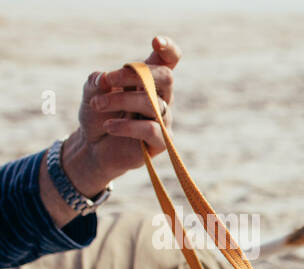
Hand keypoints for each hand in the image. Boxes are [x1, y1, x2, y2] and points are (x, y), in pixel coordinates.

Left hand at [60, 35, 181, 196]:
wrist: (93, 148)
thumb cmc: (98, 116)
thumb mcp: (91, 93)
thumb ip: (97, 82)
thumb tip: (105, 79)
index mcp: (148, 81)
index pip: (169, 61)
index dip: (169, 49)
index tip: (156, 42)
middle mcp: (160, 98)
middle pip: (165, 77)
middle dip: (133, 74)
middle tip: (108, 80)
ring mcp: (163, 120)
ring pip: (151, 102)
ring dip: (119, 100)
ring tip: (96, 104)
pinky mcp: (161, 142)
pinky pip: (150, 129)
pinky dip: (126, 125)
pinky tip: (109, 126)